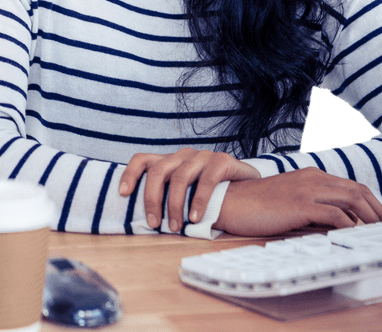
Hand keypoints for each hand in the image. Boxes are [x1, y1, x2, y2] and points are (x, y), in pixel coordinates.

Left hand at [118, 148, 260, 231]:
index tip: (122, 194)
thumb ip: (169, 201)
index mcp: (172, 162)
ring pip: (180, 176)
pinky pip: (206, 179)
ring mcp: (204, 156)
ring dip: (174, 204)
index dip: (129, 174)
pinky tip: (196, 219)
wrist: (258, 198)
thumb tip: (141, 220)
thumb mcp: (189, 200)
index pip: (142, 160)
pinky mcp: (224, 161)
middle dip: (151, 198)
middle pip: (158, 170)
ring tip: (175, 227)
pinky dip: (198, 200)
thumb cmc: (218, 202)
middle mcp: (185, 155)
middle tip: (153, 224)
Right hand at [215, 168, 381, 235]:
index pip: (351, 185)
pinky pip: (334, 213)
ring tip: (379, 231)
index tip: (381, 217)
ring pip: (351, 199)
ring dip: (370, 216)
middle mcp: (312, 178)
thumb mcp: (291, 201)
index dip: (371, 201)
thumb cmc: (258, 205)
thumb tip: (340, 222)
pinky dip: (349, 224)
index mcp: (311, 175)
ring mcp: (306, 190)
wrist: (231, 202)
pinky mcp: (299, 205)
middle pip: (357, 189)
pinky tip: (354, 234)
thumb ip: (314, 207)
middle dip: (377, 208)